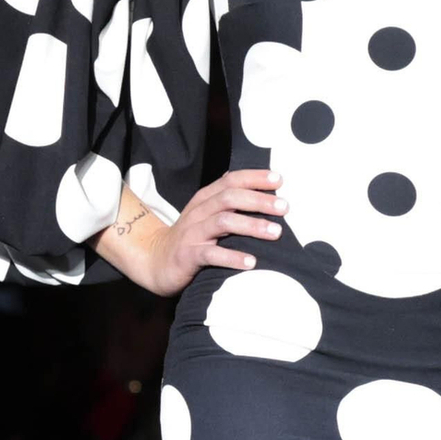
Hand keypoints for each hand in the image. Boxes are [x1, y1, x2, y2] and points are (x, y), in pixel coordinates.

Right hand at [105, 170, 284, 298]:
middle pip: (230, 198)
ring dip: (251, 226)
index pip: (231, 180)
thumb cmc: (191, 238)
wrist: (156, 261)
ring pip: (223, 222)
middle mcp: (199, 212)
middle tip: (284, 207)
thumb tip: (262, 188)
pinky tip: (252, 262)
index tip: (279, 180)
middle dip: (259, 201)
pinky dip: (232, 257)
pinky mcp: (187, 256)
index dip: (255, 178)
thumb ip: (229, 202)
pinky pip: (211, 255)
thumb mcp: (208, 215)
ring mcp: (192, 233)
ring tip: (275, 232)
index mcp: (206, 199)